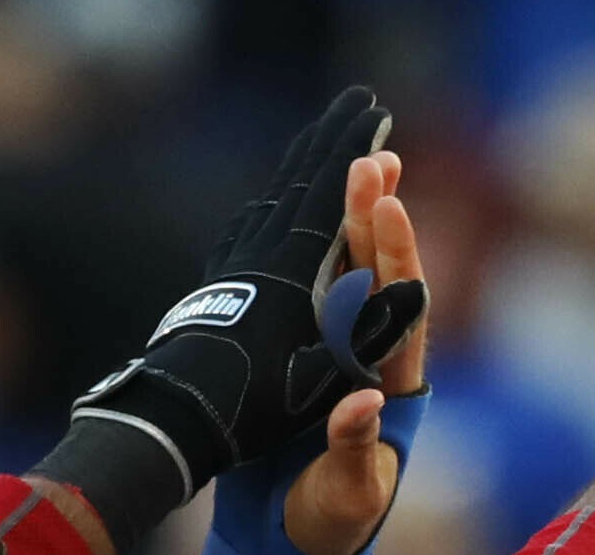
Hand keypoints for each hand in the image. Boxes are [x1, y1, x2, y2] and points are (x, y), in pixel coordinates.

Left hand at [72, 87, 428, 498]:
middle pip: (302, 180)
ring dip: (301, 166)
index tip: (376, 112)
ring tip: (318, 142)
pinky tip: (264, 208)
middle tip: (356, 101)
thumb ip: (370, 333)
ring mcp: (237, 264)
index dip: (356, 149)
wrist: (178, 414)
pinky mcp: (219, 284)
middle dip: (333, 139)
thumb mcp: (323, 373)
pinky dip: (268, 206)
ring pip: (273, 198)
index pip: (332, 191)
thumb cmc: (258, 401)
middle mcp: (265, 252)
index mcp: (296, 266)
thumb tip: (416, 290)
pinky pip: (249, 229)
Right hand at [283, 149, 427, 554]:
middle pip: (378, 280)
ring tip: (351, 164)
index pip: (401, 311)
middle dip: (374, 221)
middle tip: (372, 162)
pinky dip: (310, 254)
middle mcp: (371, 364)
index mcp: (393, 388)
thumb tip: (364, 400)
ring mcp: (338, 359)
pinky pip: (311, 297)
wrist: (293, 540)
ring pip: (346, 279)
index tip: (391, 207)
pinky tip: (304, 211)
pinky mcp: (303, 363)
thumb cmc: (332, 523)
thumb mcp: (349, 493)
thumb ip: (355, 448)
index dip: (397, 258)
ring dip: (347, 225)